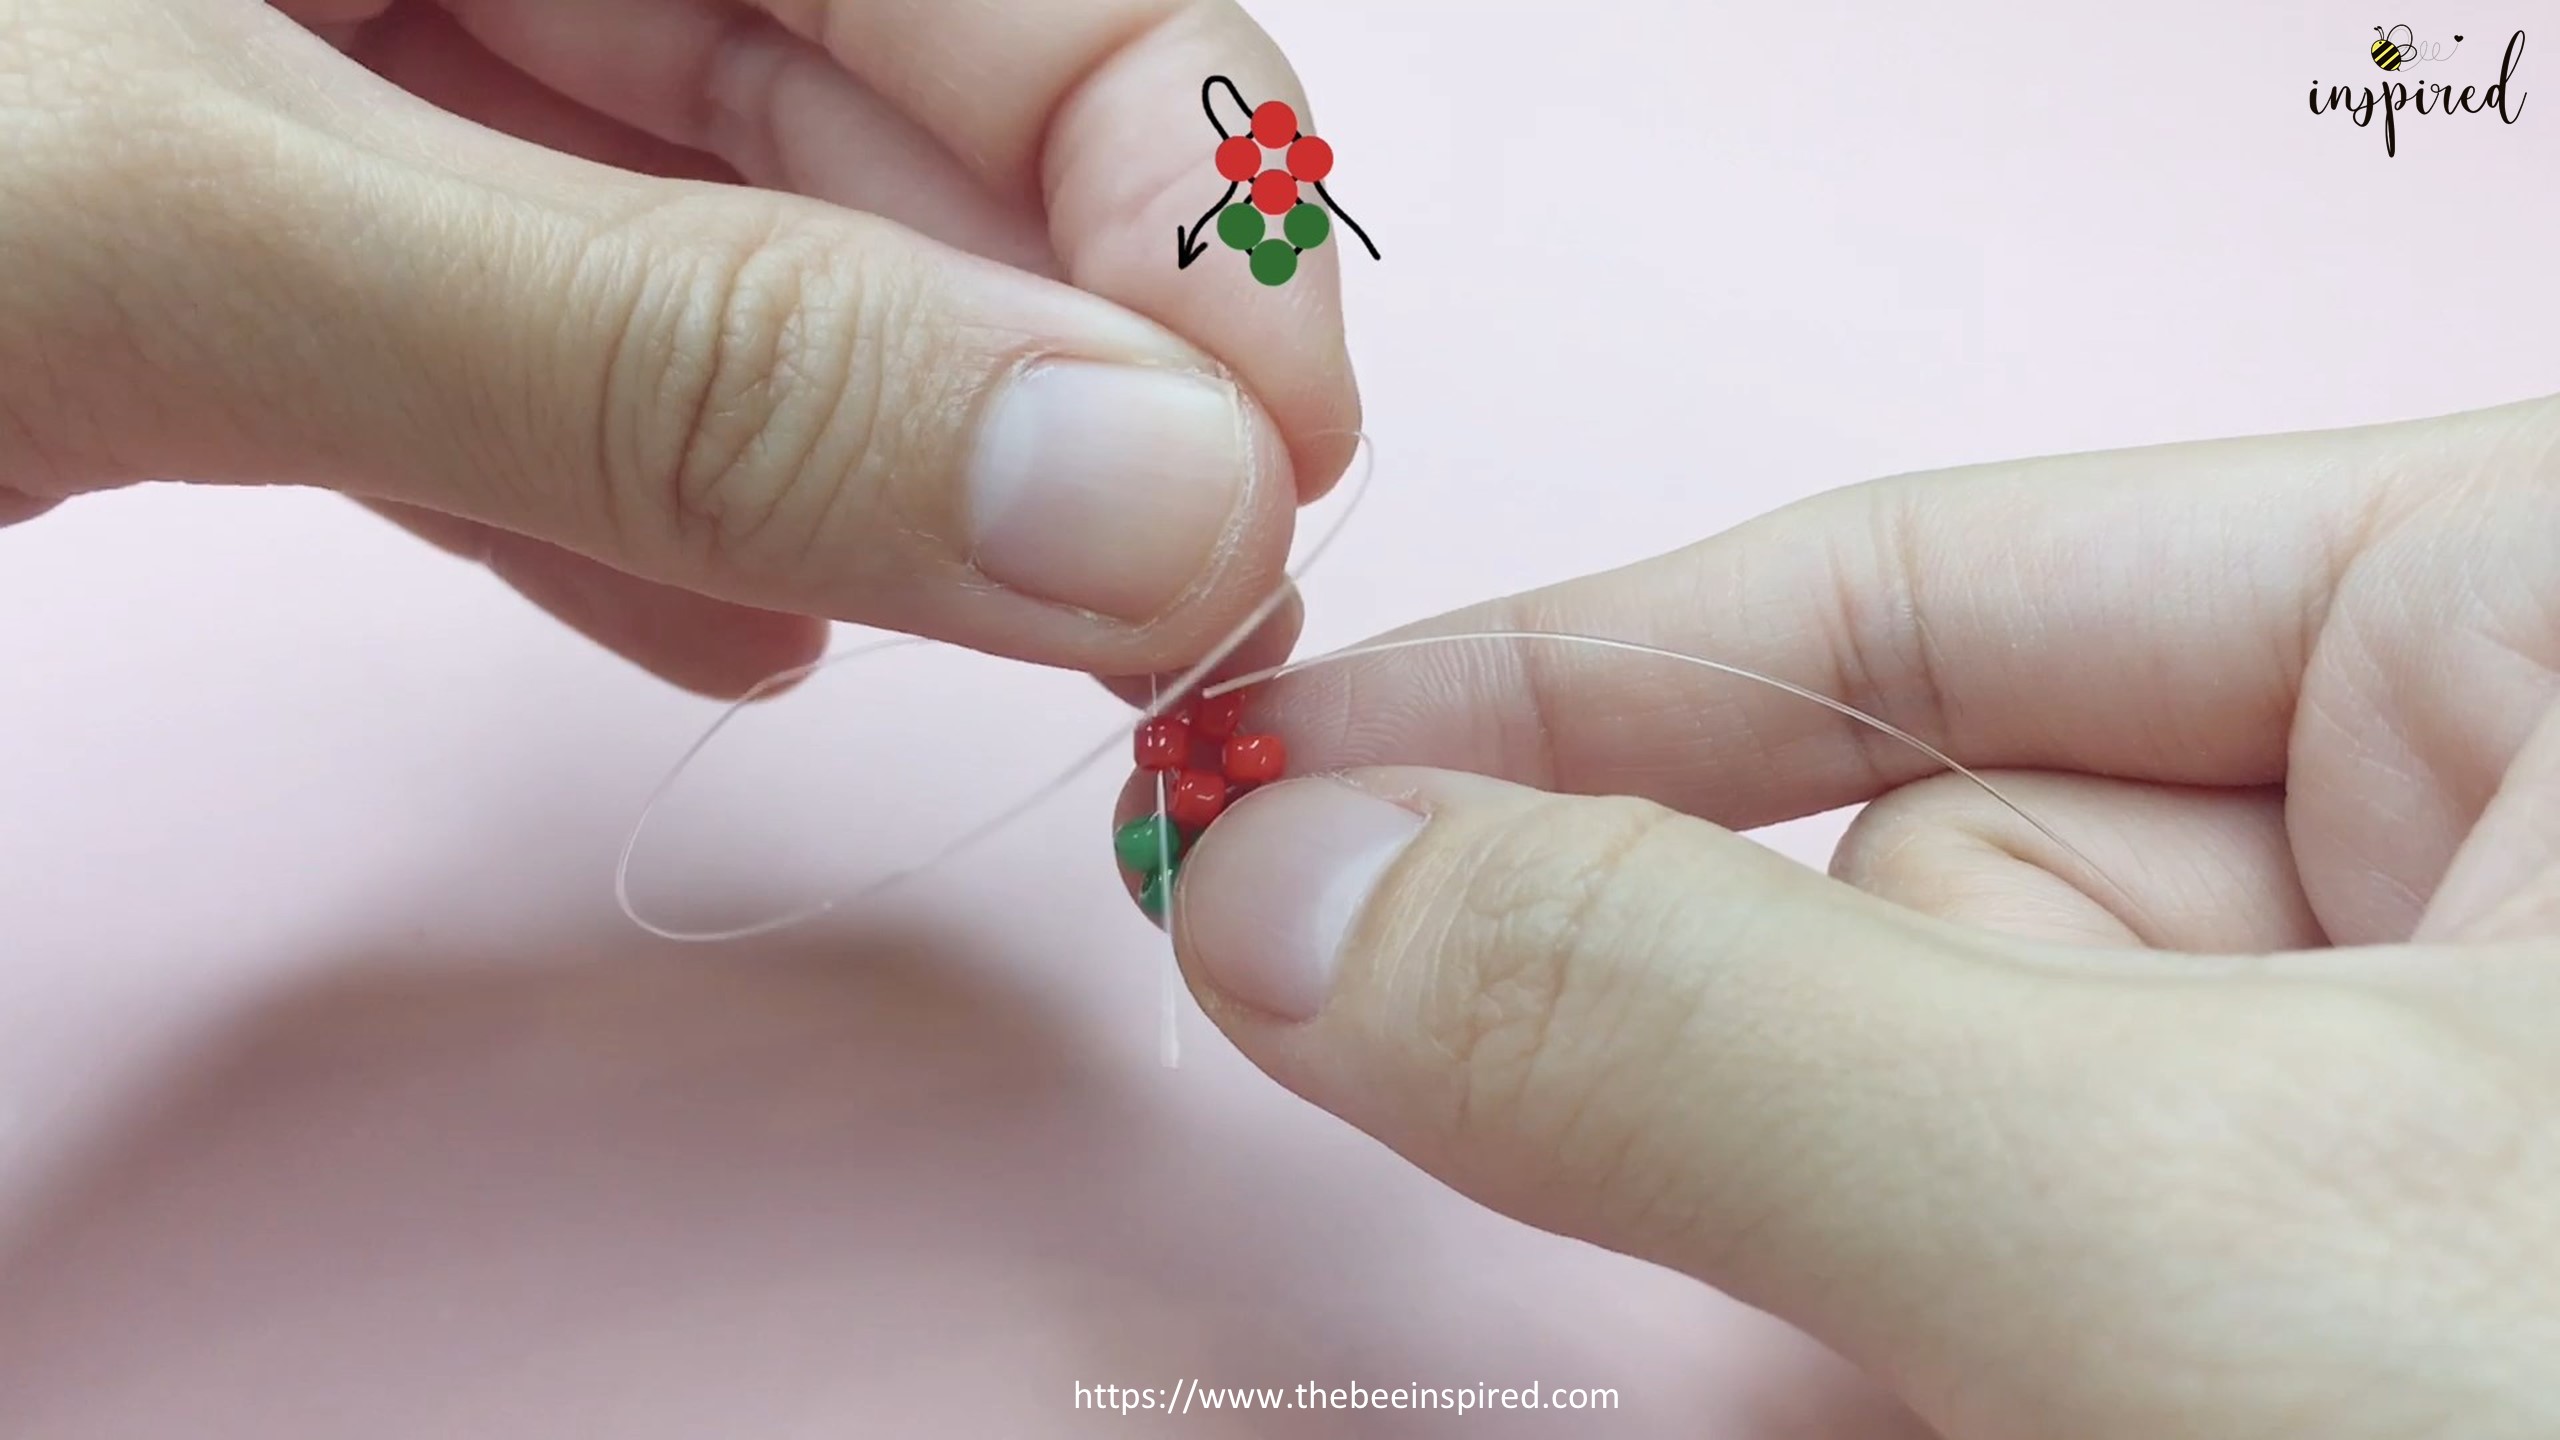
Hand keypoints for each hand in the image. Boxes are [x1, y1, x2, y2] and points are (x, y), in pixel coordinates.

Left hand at [0, 0, 1353, 692]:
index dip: (1179, 176)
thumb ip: (669, 362)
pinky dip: (641, 511)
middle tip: (1178, 592)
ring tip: (1010, 645)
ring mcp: (319, 85)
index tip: (1274, 450)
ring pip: (707, 262)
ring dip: (879, 465)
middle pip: (871, 105)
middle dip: (1046, 350)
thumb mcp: (183, 235)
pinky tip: (726, 633)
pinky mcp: (228, 271)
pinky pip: (515, 373)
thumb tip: (1142, 502)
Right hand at [1166, 395, 2559, 1436]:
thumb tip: (1299, 890)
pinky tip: (2066, 1403)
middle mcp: (2531, 808)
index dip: (1556, 680)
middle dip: (1834, 1102)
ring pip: (1997, 1119)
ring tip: (2164, 1391)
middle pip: (1955, 894)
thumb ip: (1702, 1033)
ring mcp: (2471, 1065)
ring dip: (1950, 1285)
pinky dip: (2003, 1351)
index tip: (1271, 776)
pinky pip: (2066, 1253)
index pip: (1923, 578)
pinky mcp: (2406, 1261)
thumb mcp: (2213, 1237)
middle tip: (2004, 1309)